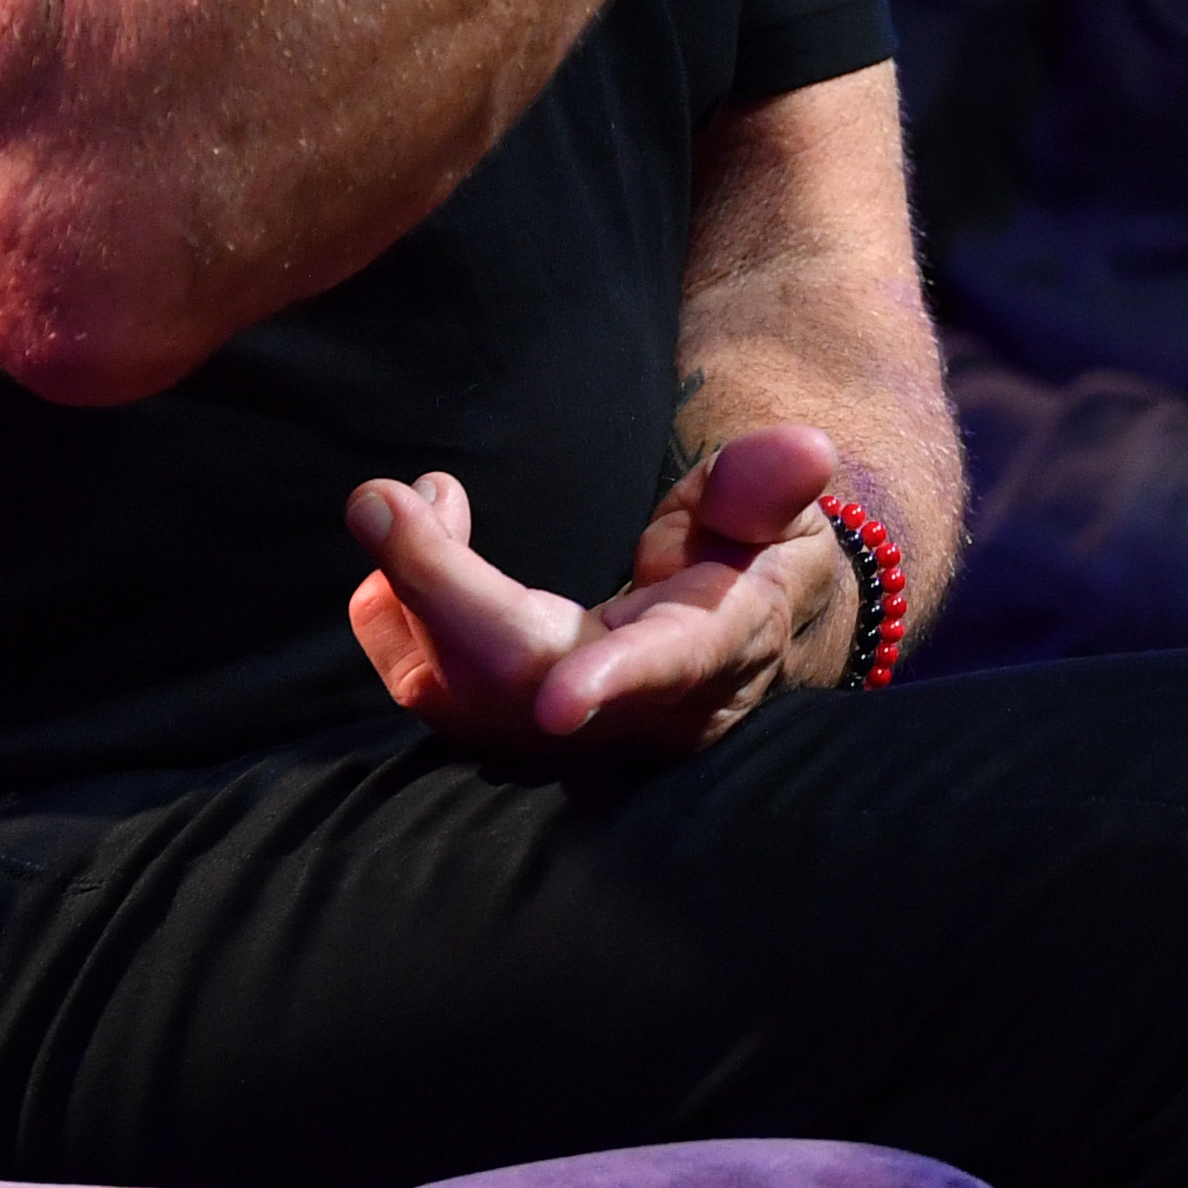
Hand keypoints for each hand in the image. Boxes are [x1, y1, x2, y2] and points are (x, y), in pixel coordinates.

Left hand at [344, 420, 854, 753]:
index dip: (612, 684)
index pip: (663, 670)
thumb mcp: (780, 515)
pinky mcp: (510, 733)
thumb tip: (803, 450)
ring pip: (458, 695)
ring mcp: (566, 737)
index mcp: (712, 648)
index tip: (557, 704)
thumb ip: (769, 484)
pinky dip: (392, 614)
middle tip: (385, 497)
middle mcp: (632, 712)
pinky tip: (411, 546)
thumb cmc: (755, 565)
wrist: (734, 646)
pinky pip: (427, 693)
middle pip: (517, 678)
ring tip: (415, 500)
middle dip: (438, 589)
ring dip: (408, 590)